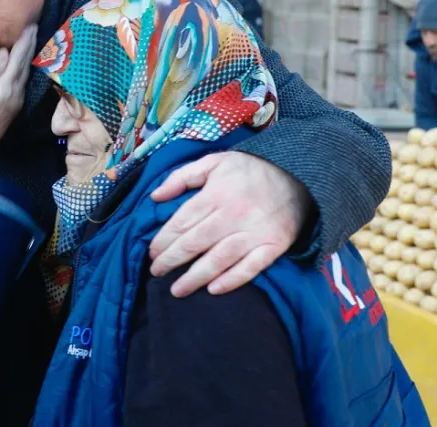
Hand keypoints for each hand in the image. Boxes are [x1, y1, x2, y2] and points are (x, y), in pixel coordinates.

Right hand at [0, 25, 37, 170]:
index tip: (30, 25)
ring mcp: (18, 98)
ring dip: (29, 54)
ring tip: (31, 38)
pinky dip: (24, 65)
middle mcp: (17, 91)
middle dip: (30, 44)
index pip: (19, 58)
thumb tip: (3, 52)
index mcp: (7, 86)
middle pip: (26, 63)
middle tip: (34, 26)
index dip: (25, 41)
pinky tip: (22, 60)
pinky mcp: (15, 103)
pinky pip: (23, 79)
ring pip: (26, 71)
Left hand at [148, 152, 309, 296]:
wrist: (299, 174)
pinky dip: (232, 281)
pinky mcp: (274, 246)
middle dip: (172, 260)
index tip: (151, 253)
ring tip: (177, 290)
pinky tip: (213, 290)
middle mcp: (233, 215)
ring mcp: (255, 233)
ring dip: (195, 278)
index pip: (182, 222)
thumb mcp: (213, 162)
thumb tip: (154, 196)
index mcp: (216, 194)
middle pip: (195, 243)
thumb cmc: (249, 169)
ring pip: (219, 260)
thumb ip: (182, 177)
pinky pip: (251, 268)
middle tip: (156, 272)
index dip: (164, 240)